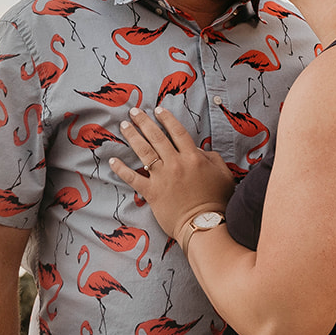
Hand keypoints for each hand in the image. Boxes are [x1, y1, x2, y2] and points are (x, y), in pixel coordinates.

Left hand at [111, 107, 234, 244]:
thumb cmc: (217, 201)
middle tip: (134, 111)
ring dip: (133, 137)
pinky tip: (112, 161)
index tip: (157, 109)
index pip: (177, 132)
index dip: (167, 119)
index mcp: (193, 158)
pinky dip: (122, 169)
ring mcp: (162, 178)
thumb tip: (199, 150)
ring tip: (124, 126)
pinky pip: (133, 178)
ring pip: (144, 152)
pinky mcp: (152, 193)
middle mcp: (176, 164)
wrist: (204, 224)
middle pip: (157, 138)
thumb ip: (212, 158)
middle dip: (144, 122)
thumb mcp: (223, 174)